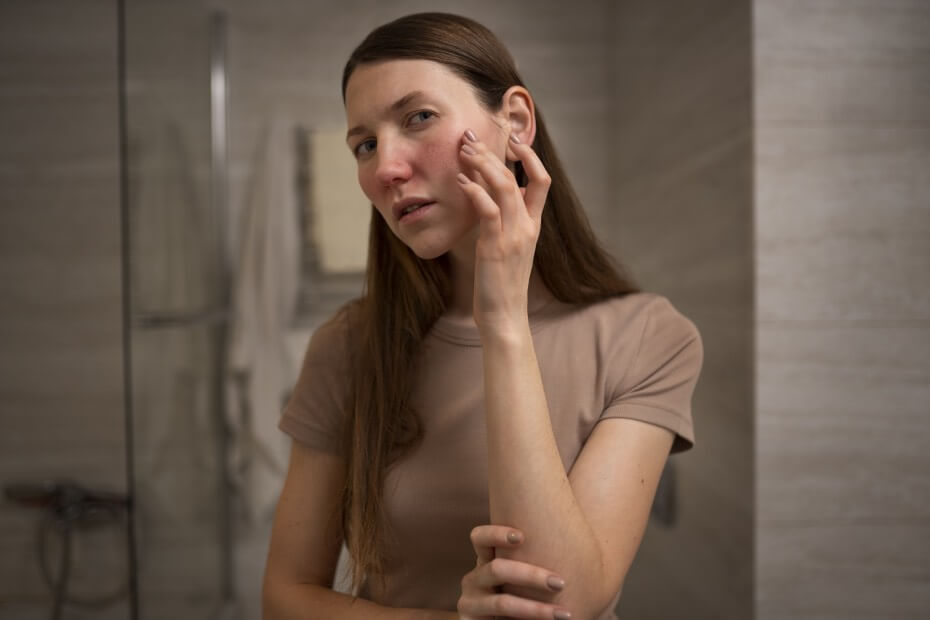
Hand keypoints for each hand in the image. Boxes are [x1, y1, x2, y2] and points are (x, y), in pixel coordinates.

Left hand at [457, 129, 550, 334]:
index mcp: (533, 225)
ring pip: (504, 187)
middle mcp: (527, 227)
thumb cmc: (502, 283)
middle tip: (472, 138)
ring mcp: (513, 236)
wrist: (505, 317)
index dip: (530, 156)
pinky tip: (460, 181)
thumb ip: (507, 222)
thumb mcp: (509, 248)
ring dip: (483, 165)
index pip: (542, 180)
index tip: (511, 140)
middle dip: (495, 153)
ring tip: (464, 151)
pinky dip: (474, 191)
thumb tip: (498, 197)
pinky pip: (488, 210)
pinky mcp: (495, 247)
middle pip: (519, 177)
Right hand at [457, 525, 571, 619]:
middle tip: (561, 583)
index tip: (522, 537)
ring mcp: (470, 603)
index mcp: (486, 561)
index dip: (496, 534)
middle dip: (531, 576)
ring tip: (564, 615)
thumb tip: (581, 543)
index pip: (480, 537)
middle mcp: (474, 579)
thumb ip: (535, 561)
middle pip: (496, 569)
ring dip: (536, 610)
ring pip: (502, 603)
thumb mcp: (524, 579)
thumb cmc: (523, 600)